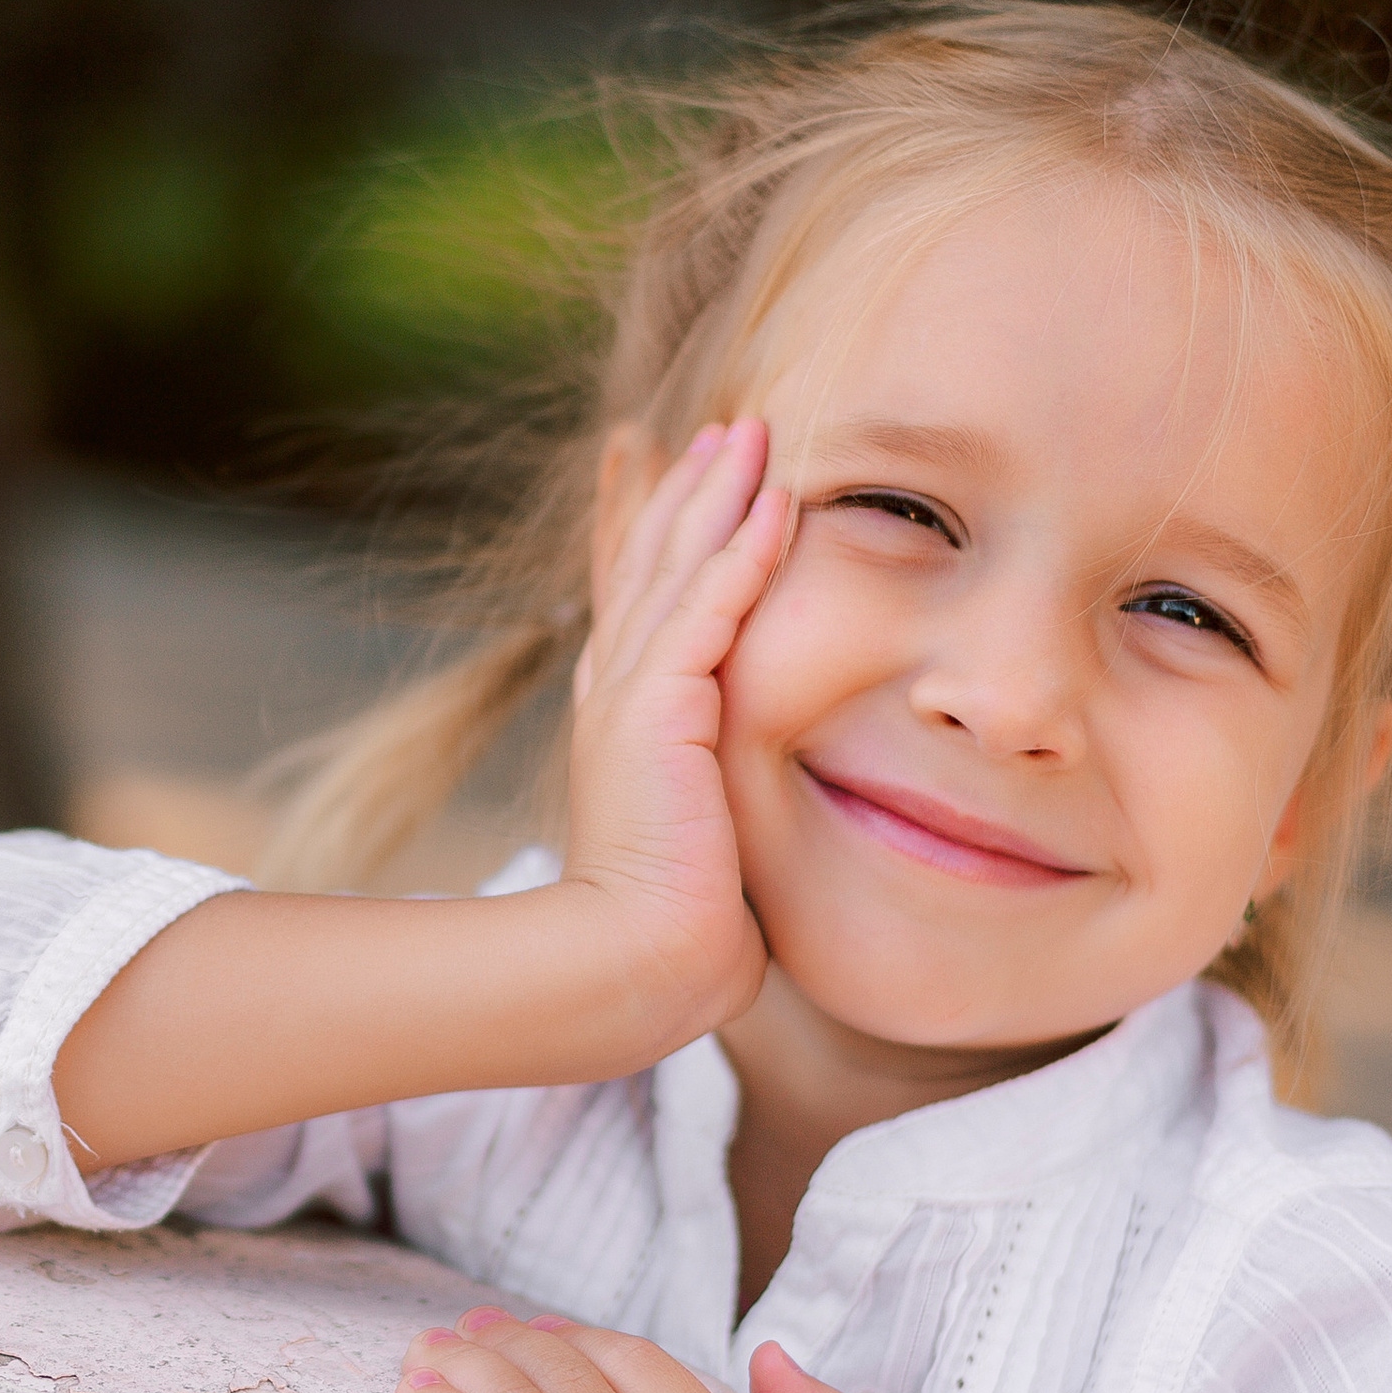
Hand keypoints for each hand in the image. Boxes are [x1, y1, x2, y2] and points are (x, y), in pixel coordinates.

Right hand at [564, 418, 791, 1051]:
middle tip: (722, 431)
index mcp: (623, 724)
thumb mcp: (695, 845)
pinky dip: (740, 551)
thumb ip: (710, 805)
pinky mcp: (659, 709)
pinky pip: (709, 609)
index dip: (650, 536)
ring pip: (678, 570)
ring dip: (716, 496)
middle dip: (686, 493)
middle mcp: (617, 697)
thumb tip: (736, 818)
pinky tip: (774, 501)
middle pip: (651, 568)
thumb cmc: (670, 929)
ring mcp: (631, 698)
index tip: (662, 475)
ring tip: (749, 433)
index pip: (637, 608)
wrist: (636, 962)